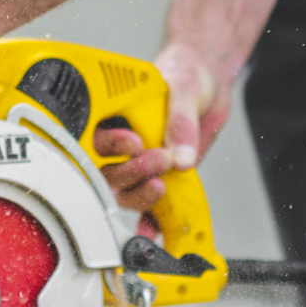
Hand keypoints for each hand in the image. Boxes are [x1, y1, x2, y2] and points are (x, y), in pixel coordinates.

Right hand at [94, 43, 231, 213]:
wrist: (210, 86)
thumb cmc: (187, 74)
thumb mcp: (185, 87)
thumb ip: (181, 121)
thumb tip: (181, 157)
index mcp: (113, 115)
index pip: (96, 138)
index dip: (110, 146)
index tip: (134, 142)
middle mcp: (120, 145)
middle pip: (106, 171)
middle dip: (129, 172)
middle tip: (158, 160)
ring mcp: (137, 164)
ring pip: (122, 191)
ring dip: (138, 194)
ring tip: (160, 185)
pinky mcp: (156, 179)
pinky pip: (147, 207)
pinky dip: (148, 223)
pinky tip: (151, 233)